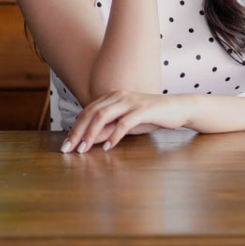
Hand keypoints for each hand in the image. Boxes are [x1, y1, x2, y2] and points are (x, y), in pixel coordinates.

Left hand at [60, 89, 192, 152]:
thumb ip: (107, 130)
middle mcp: (119, 95)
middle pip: (91, 113)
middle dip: (77, 132)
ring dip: (91, 134)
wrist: (178, 108)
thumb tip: (87, 141)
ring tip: (83, 149)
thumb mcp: (126, 125)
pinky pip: (124, 123)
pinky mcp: (143, 110)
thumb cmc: (151, 117)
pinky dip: (114, 136)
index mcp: (113, 96)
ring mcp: (131, 101)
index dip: (74, 128)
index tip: (66, 145)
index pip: (87, 111)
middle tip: (68, 149)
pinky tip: (108, 147)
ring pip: (103, 116)